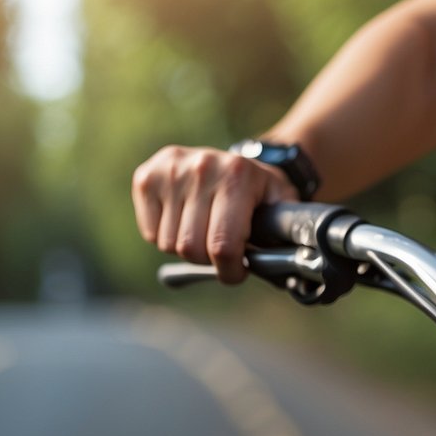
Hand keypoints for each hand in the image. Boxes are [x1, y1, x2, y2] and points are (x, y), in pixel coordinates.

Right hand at [132, 145, 299, 283]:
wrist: (235, 163)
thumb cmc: (260, 194)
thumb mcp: (281, 206)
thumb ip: (284, 233)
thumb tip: (288, 268)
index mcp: (238, 175)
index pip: (223, 245)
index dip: (229, 270)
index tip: (236, 272)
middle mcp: (202, 167)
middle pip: (191, 249)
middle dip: (209, 261)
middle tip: (221, 252)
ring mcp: (171, 170)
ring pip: (169, 244)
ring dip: (188, 249)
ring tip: (205, 231)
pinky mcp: (146, 177)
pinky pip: (150, 234)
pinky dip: (166, 237)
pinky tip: (184, 220)